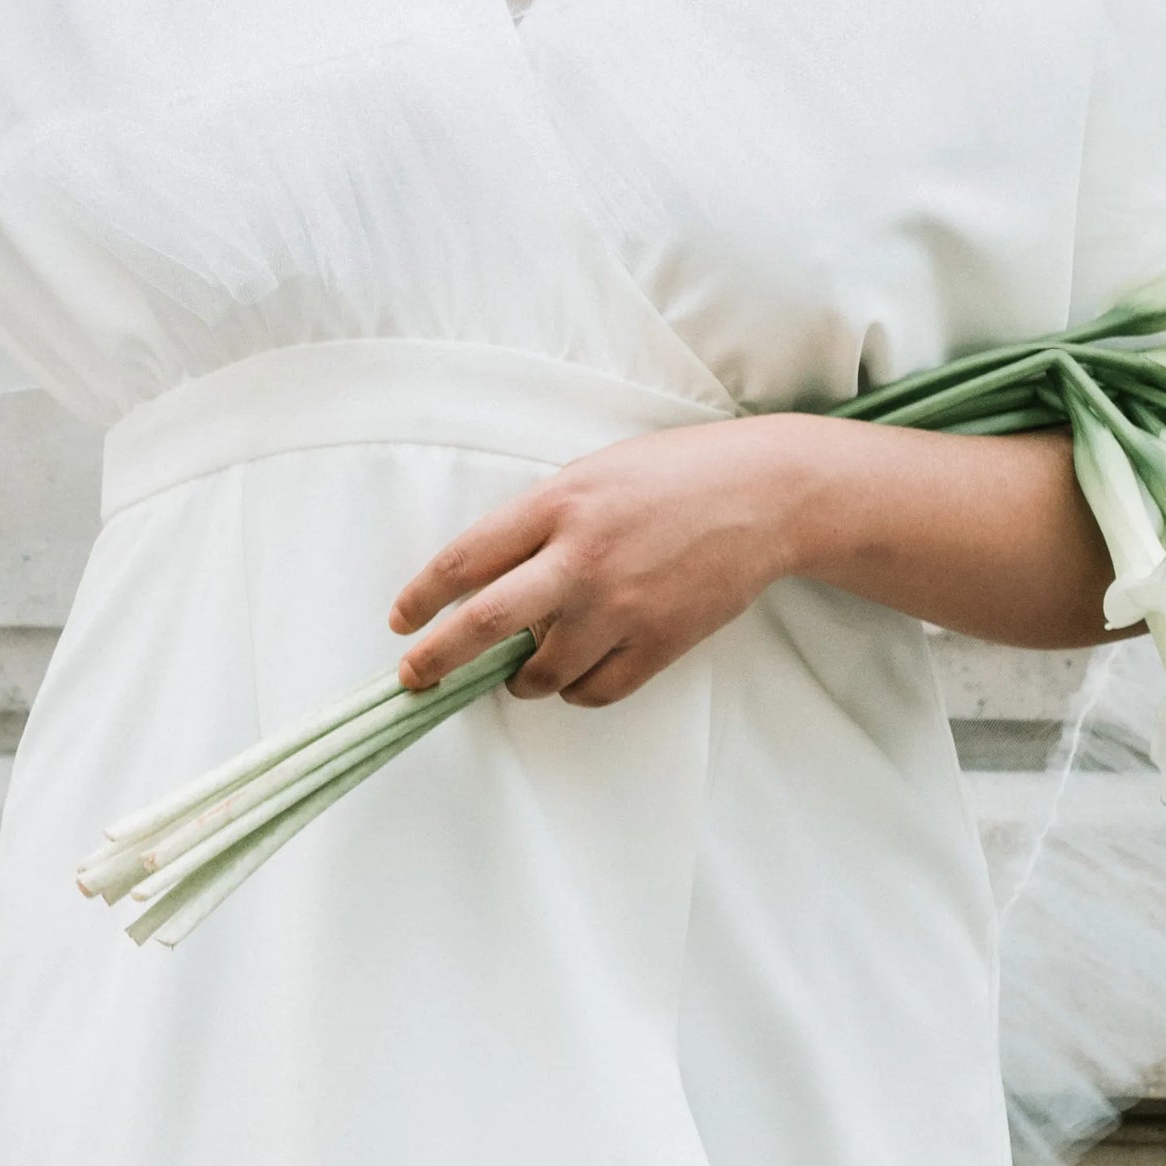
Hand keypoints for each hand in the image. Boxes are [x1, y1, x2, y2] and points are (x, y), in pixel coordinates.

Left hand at [390, 421, 824, 708]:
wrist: (765, 495)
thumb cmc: (673, 476)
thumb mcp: (592, 474)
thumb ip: (538, 521)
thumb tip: (485, 579)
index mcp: (559, 504)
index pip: (466, 559)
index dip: (421, 597)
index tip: (400, 621)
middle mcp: (583, 558)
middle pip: (487, 623)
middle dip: (438, 658)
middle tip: (414, 678)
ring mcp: (623, 605)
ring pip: (542, 672)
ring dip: (521, 680)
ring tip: (522, 671)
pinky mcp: (661, 641)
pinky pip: (595, 691)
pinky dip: (575, 691)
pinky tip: (575, 675)